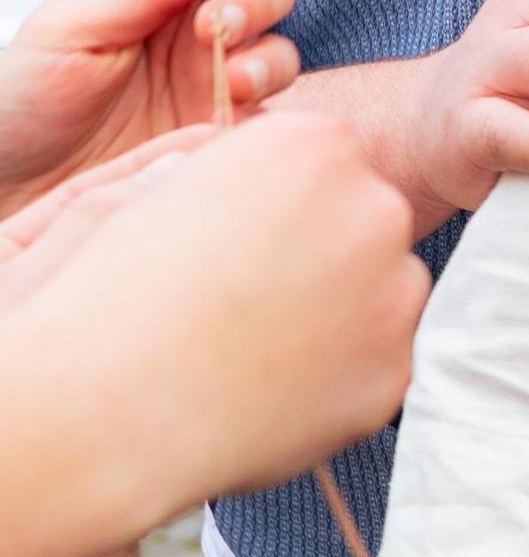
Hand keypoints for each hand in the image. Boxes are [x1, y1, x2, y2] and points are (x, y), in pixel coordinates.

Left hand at [0, 0, 296, 214]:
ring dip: (267, 58)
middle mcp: (198, 29)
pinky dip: (264, 113)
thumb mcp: (71, 27)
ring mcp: (215, 84)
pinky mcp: (221, 138)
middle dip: (256, 0)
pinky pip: (271, 120)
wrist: (9, 183)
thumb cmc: (25, 97)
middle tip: (214, 30)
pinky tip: (224, 123)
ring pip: (282, 52)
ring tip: (229, 80)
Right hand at [23, 117, 427, 523]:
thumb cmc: (115, 298)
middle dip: (322, 249)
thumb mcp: (161, 193)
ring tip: (253, 345)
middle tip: (250, 296)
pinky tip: (270, 388)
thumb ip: (229, 172)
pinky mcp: (395, 371)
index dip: (281, 200)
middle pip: (366, 218)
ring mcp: (394, 295)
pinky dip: (337, 375)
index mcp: (314, 145)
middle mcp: (372, 208)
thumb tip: (247, 177)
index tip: (243, 234)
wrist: (106, 410)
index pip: (327, 157)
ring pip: (381, 291)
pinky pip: (377, 362)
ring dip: (338, 311)